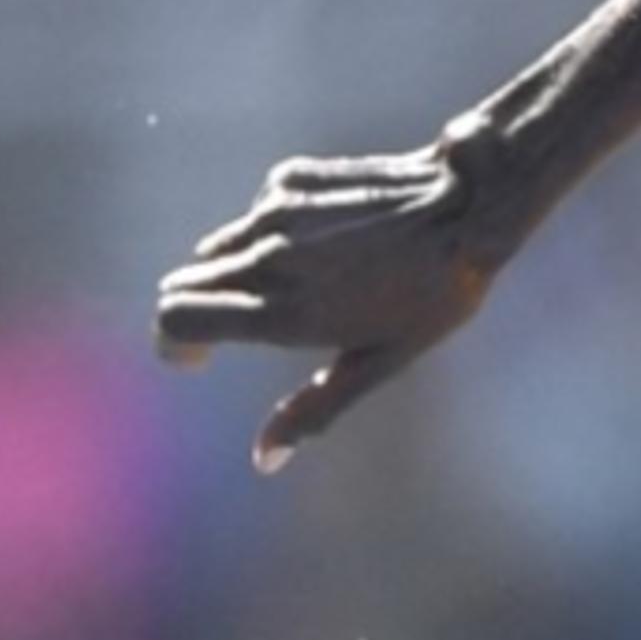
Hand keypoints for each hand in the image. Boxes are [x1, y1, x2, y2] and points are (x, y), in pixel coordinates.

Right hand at [153, 138, 517, 472]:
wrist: (468, 205)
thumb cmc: (434, 294)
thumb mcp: (381, 362)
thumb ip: (315, 408)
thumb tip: (264, 460)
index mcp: (284, 312)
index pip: (175, 320)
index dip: (173, 344)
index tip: (195, 358)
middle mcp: (267, 260)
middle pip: (182, 285)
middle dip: (197, 311)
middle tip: (237, 328)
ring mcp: (274, 213)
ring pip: (214, 250)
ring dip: (232, 272)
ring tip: (300, 283)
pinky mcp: (288, 179)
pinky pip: (254, 214)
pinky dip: (270, 232)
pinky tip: (328, 238)